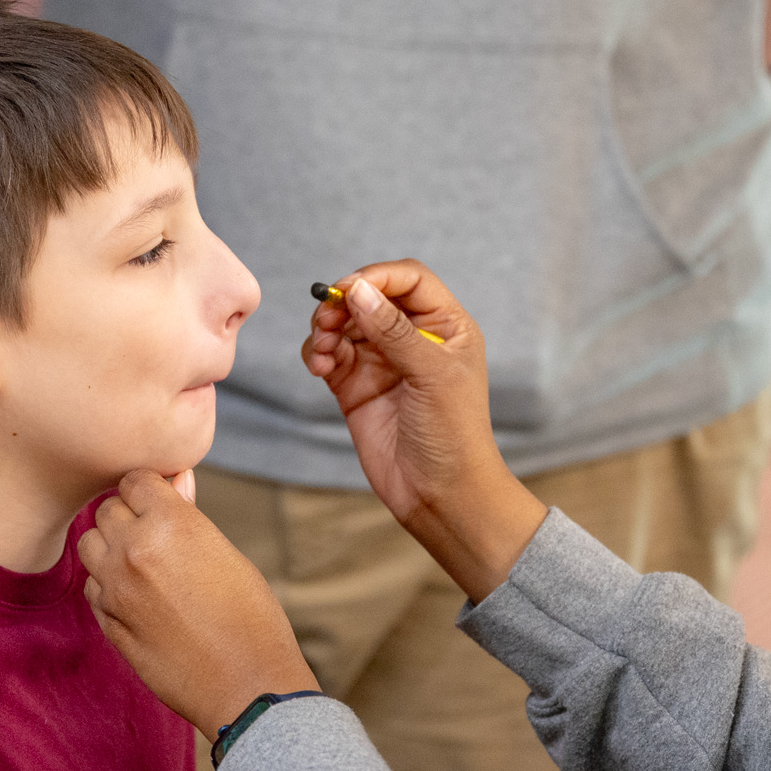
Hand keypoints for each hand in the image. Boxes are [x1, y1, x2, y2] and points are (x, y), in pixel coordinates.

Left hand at [81, 470, 318, 739]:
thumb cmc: (252, 618)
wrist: (247, 686)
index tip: (162, 501)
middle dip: (128, 516)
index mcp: (171, 523)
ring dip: (110, 547)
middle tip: (157, 535)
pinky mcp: (108, 622)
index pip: (135, 480)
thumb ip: (191, 517)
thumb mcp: (229, 555)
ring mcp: (116, 588)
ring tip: (144, 565)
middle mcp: (134, 550)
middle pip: (107, 509)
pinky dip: (108, 585)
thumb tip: (175, 480)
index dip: (150, 489)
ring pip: (89, 545)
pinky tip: (139, 598)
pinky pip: (93, 588)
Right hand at [300, 262, 545, 599]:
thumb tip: (357, 289)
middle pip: (369, 297)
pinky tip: (319, 366)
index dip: (378, 276)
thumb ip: (393, 330)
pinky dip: (317, 353)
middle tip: (326, 320)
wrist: (439, 493)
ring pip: (344, 323)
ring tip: (322, 349)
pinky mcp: (355, 385)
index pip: (409, 279)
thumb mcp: (431, 374)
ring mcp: (382, 361)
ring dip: (325, 328)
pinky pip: (329, 354)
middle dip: (343, 303)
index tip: (348, 288)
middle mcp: (413, 338)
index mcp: (446, 325)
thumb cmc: (453, 433)